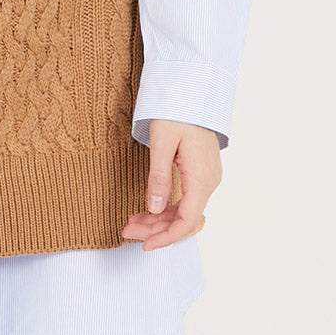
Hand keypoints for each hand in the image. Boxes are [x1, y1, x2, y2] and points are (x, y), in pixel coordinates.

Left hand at [121, 119, 221, 249]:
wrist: (193, 89)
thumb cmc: (176, 111)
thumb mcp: (162, 143)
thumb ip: (158, 178)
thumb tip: (155, 209)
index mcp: (201, 178)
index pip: (187, 221)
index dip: (166, 238)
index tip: (144, 245)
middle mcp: (208, 182)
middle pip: (184, 219)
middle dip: (156, 230)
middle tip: (127, 231)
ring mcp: (207, 177)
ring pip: (184, 210)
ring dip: (159, 219)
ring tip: (132, 222)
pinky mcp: (201, 171)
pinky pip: (186, 197)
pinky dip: (167, 207)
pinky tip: (149, 209)